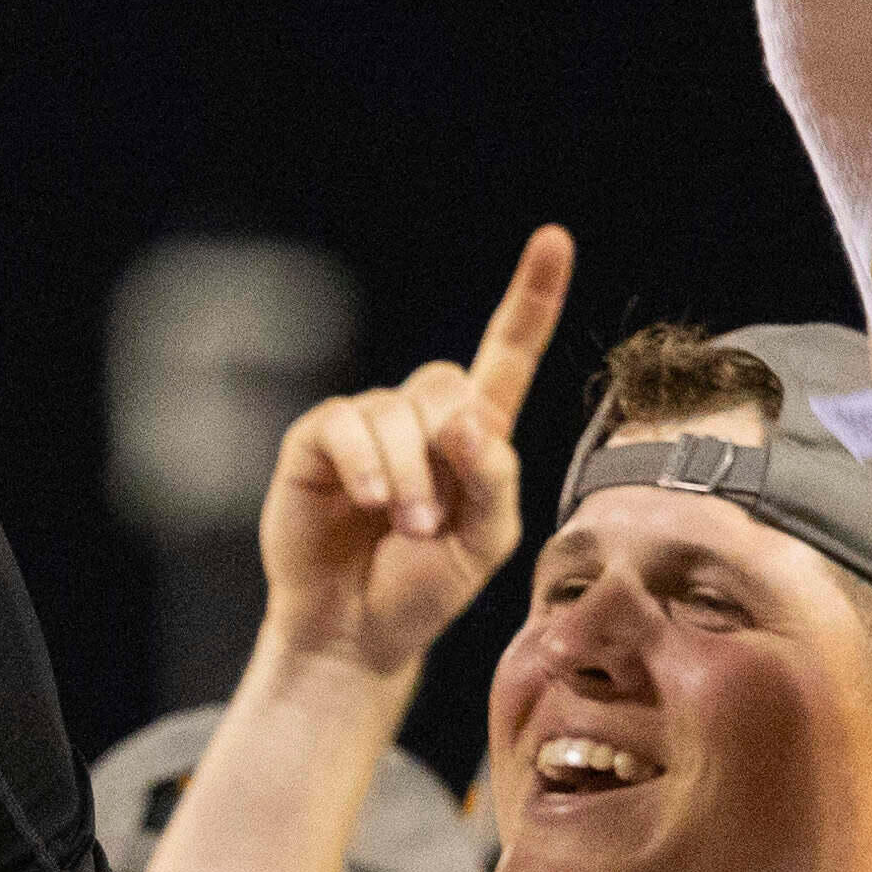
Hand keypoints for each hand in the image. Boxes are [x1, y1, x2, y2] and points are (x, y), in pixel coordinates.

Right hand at [259, 224, 572, 678]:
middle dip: (449, 449)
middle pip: (447, 384)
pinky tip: (370, 502)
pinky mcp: (316, 442)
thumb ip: (494, 477)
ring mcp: (366, 427)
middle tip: (433, 521)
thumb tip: (465, 420)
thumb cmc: (425, 587)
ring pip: (397, 411)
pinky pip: (344, 424)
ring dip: (409, 476)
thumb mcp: (486, 540)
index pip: (507, 354)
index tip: (555, 240)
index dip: (531, 299)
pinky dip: (364, 464)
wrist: (358, 632)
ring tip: (405, 527)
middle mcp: (419, 419)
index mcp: (474, 435)